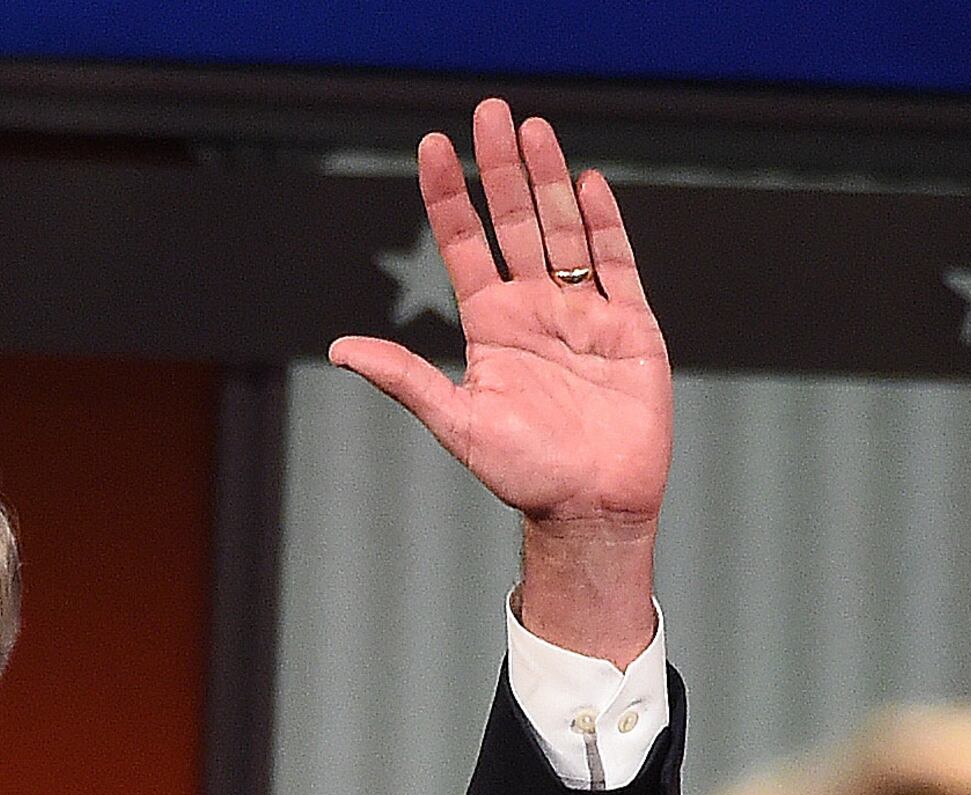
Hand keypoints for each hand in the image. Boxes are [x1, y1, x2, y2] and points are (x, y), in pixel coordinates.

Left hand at [330, 101, 669, 661]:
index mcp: (491, 325)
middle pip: (515, 222)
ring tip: (533, 129)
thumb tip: (340, 349)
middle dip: (500, 168)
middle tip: (490, 111)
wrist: (591, 508)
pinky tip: (590, 184)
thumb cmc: (523, 475)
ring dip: (549, 180)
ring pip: (564, 229)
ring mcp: (583, 313)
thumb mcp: (457, 422)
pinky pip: (617, 264)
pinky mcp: (631, 326)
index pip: (465, 244)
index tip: (433, 147)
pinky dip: (605, 223)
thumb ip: (406, 378)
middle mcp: (534, 309)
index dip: (448, 196)